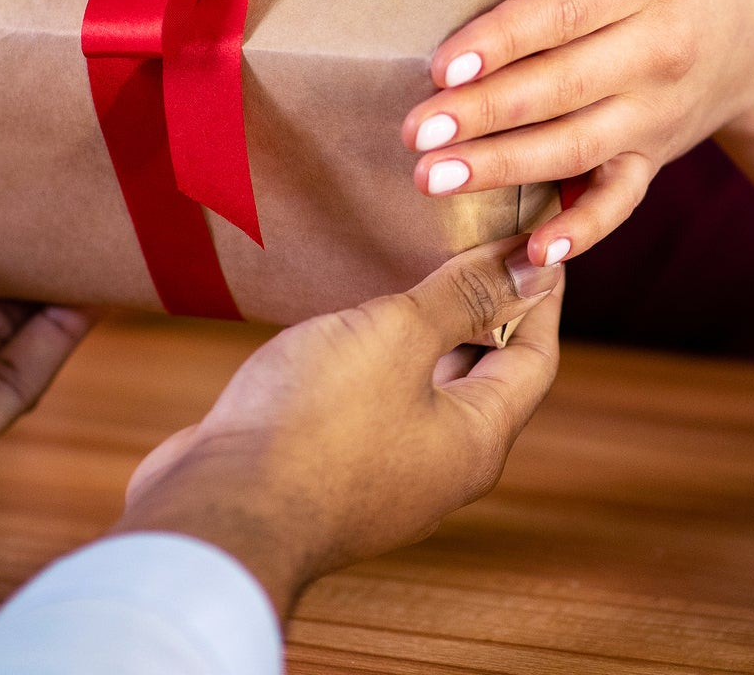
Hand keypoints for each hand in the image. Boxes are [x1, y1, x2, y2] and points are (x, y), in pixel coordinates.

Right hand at [114, 237, 562, 616]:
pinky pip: (379, 399)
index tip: (539, 239)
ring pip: (427, 385)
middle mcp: (442, 463)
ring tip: (424, 265)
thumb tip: (537, 264)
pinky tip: (359, 319)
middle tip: (482, 241)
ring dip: (432, 330)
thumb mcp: (399, 336)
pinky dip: (384, 355)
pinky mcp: (333, 467)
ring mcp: (386, 471)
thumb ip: (465, 297)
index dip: (540, 294)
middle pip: (485, 373)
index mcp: (477, 438)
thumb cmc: (316, 423)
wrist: (213, 514)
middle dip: (487, 307)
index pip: (535, 356)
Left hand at [401, 0, 753, 265]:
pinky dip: (582, 230)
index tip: (443, 64)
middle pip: (562, 87)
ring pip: (575, 147)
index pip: (568, 11)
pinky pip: (620, 201)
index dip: (505, 39)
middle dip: (486, 113)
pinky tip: (533, 251)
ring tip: (432, 179)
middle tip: (416, 132)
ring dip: (503, 169)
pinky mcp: (653, 157)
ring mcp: (657, 113)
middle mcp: (660, 50)